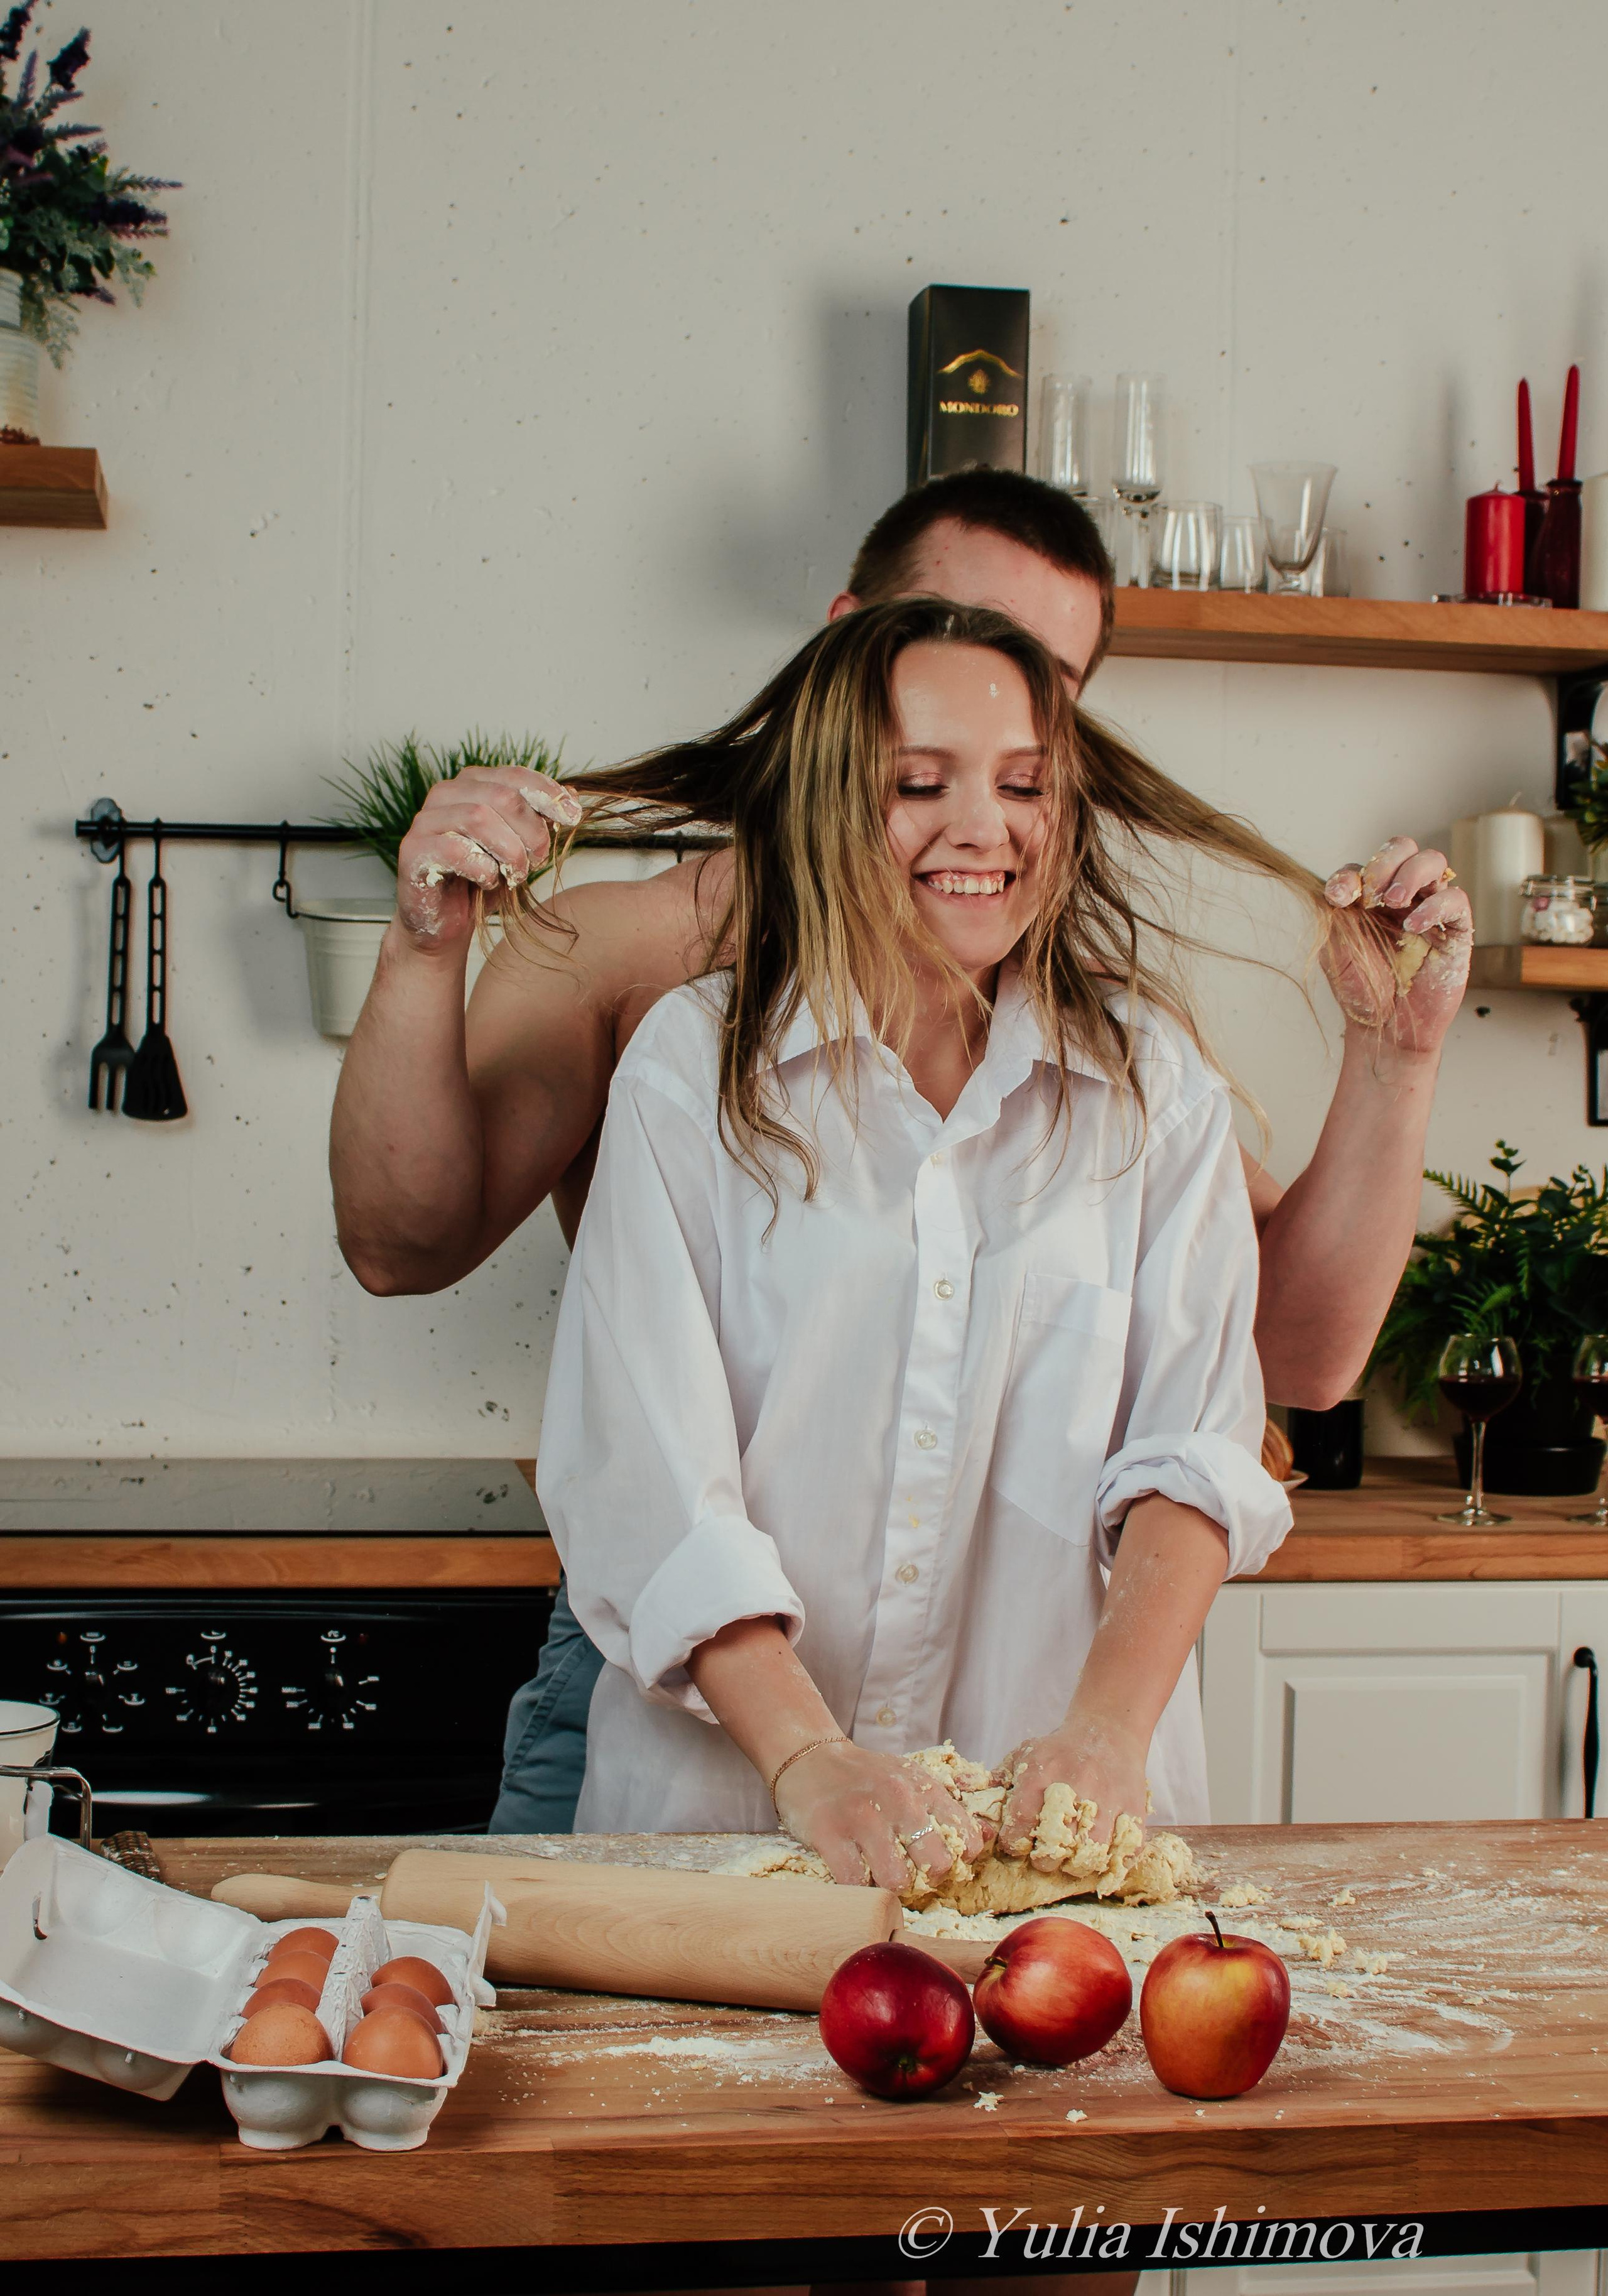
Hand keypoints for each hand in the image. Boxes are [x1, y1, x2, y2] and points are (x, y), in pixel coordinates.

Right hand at [394, 766, 583, 948]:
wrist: (445, 923)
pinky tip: (488, 882)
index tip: (572, 817)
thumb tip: (574, 794)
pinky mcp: (413, 850)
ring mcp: (425, 820)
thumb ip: (542, 819)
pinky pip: (455, 850)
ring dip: (509, 851)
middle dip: (531, 830)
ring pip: (479, 817)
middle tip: (539, 859)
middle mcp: (445, 794)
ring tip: (516, 874)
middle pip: (502, 796)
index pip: (514, 776)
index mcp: (471, 784)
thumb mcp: (521, 848)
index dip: (547, 794)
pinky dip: (483, 869)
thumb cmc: (482, 881)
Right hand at [772, 1740, 992, 1893]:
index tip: (941, 1864)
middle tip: (913, 1877)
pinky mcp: (829, 1834)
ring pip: (897, 1879)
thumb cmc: (867, 1777)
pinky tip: (857, 1879)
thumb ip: (948, 1809)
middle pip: (937, 1863)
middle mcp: (898, 1800)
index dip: (960, 1862)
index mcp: (924, 1787)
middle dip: (928, 1880)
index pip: (967, 1839)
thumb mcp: (912, 1780)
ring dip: (891, 1889)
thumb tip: (988, 1837)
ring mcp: (862, 1817)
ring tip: (882, 1879)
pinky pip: (855, 1883)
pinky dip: (859, 1890)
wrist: (810, 1757)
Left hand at [995, 1716, 1149, 1861]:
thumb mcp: (1025, 1754)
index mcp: (1042, 1772)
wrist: (1109, 1730)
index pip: (1021, 1822)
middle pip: (1055, 1845)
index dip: (1014, 1843)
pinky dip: (1114, 1862)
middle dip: (1045, 1860)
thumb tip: (973, 1802)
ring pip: (1092, 1854)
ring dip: (1078, 1865)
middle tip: (1045, 1857)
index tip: (1017, 1845)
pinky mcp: (1134, 1808)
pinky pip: (1126, 1852)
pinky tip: (1102, 1856)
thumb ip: (999, 1780)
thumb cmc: (1061, 1750)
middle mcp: (1075, 1785)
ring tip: (1072, 1859)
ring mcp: (1108, 1798)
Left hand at [1321, 835, 1471, 1053]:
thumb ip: (1333, 916)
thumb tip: (1334, 887)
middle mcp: (1402, 897)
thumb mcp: (1336, 951)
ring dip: (1411, 873)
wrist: (1385, 1029)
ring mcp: (1429, 909)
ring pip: (1433, 862)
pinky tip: (1413, 926)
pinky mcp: (1455, 929)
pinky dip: (1434, 906)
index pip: (1364, 865)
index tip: (1338, 896)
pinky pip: (1455, 900)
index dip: (1351, 874)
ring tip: (1395, 900)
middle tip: (1374, 890)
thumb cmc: (1362, 991)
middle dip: (1387, 860)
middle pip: (1404, 849)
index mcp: (1371, 898)